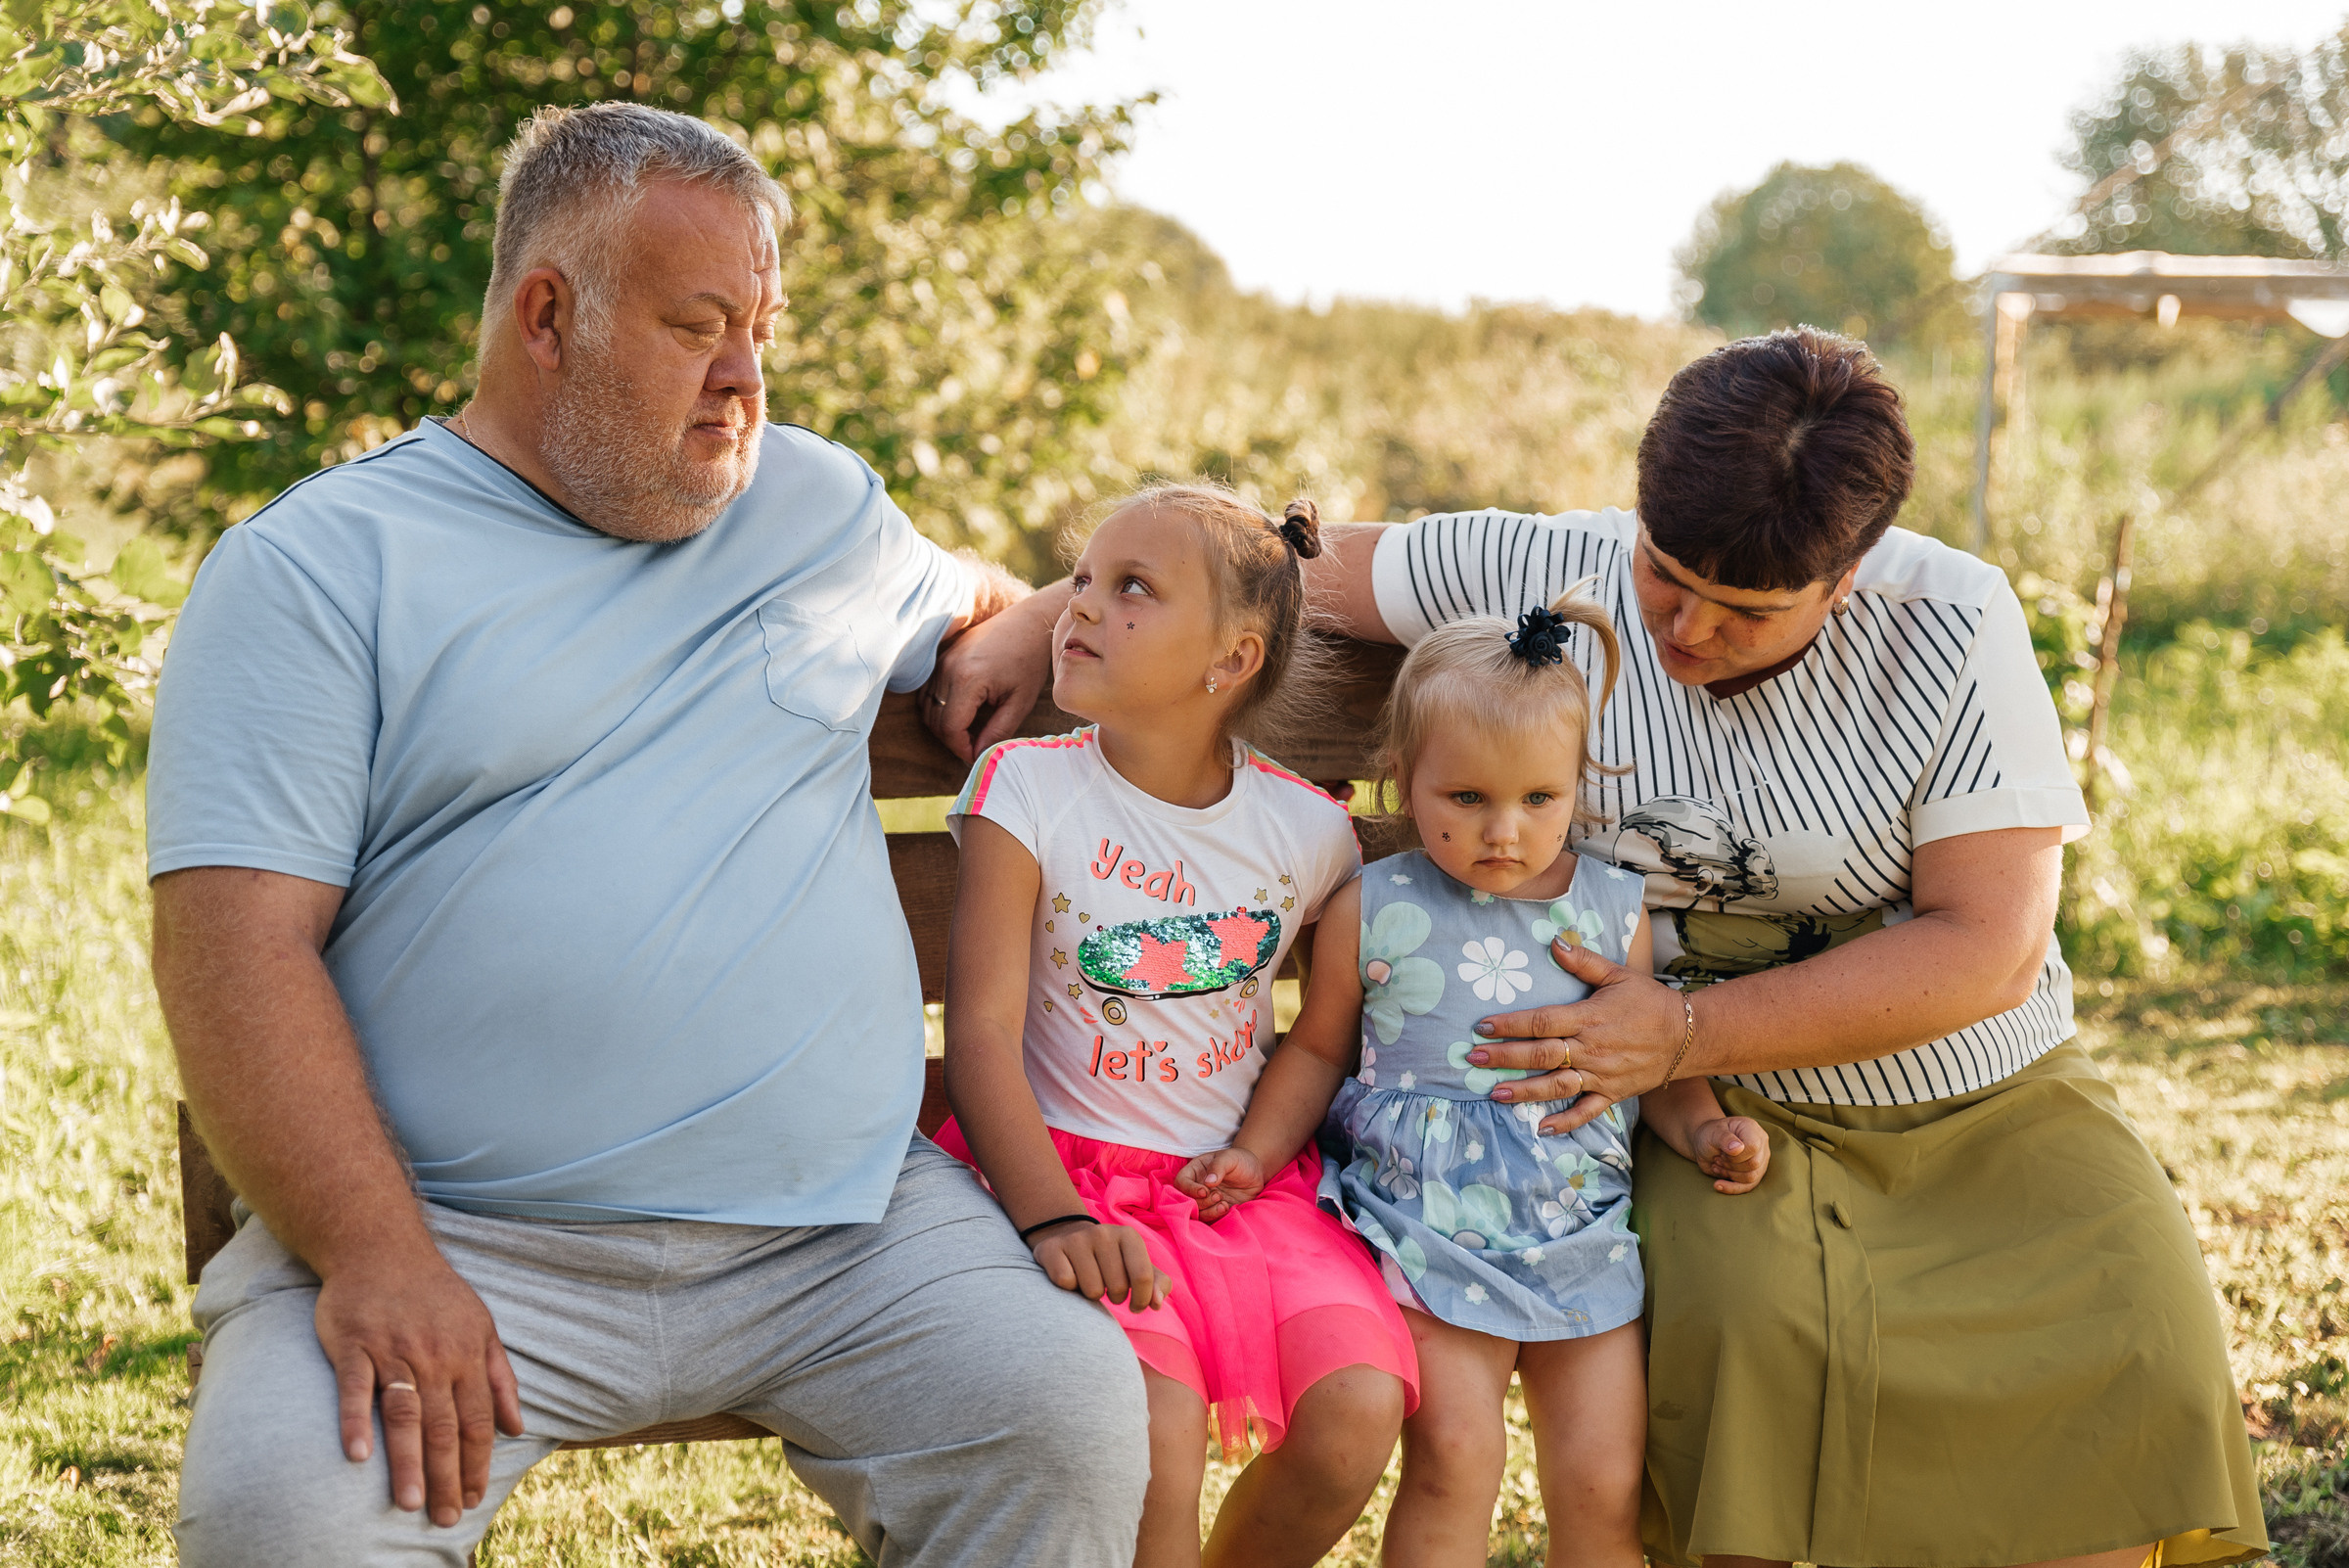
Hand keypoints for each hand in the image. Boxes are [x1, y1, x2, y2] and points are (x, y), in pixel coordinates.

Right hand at [314, 1249, 524, 1527]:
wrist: (382, 1247)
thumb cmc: (435, 1293)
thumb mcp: (483, 1326)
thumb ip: (500, 1378)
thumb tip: (517, 1427)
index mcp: (467, 1355)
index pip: (477, 1421)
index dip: (477, 1462)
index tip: (474, 1499)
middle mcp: (434, 1357)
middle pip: (443, 1426)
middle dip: (448, 1476)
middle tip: (446, 1518)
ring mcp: (393, 1351)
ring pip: (404, 1414)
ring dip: (408, 1461)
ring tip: (411, 1502)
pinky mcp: (354, 1344)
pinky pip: (355, 1388)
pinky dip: (356, 1421)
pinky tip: (358, 1456)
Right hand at [926, 588, 1061, 761]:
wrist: (1028, 623)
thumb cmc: (1029, 661)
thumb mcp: (1020, 702)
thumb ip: (998, 731)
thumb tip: (979, 754)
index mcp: (968, 679)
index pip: (950, 728)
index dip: (961, 749)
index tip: (978, 754)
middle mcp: (947, 668)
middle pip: (935, 720)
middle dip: (953, 740)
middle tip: (976, 745)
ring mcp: (941, 660)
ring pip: (927, 707)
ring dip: (944, 725)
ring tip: (970, 731)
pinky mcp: (941, 656)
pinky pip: (927, 691)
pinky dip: (938, 707)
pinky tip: (962, 712)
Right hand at [1028, 1219, 1168, 1313]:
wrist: (1070, 1238)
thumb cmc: (1112, 1260)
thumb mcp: (1139, 1267)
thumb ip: (1158, 1284)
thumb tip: (1156, 1303)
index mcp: (1128, 1235)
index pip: (1143, 1277)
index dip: (1141, 1300)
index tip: (1135, 1305)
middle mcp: (1102, 1232)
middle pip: (1117, 1287)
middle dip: (1114, 1296)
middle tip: (1107, 1286)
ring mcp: (1076, 1239)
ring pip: (1092, 1290)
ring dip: (1091, 1294)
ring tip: (1089, 1280)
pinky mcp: (1051, 1249)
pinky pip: (1066, 1283)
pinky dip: (1069, 1288)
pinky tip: (1070, 1275)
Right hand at [1174, 1146, 1267, 1221]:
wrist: (1255, 1173)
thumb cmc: (1240, 1160)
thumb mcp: (1230, 1158)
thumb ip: (1218, 1167)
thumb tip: (1208, 1182)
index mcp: (1195, 1171)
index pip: (1181, 1182)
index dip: (1189, 1189)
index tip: (1205, 1191)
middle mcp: (1197, 1186)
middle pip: (1187, 1200)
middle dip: (1202, 1201)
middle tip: (1218, 1195)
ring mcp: (1206, 1199)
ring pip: (1197, 1212)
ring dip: (1208, 1211)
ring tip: (1223, 1204)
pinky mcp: (1215, 1209)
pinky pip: (1209, 1217)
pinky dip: (1216, 1215)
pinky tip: (1226, 1207)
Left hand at [1467, 939, 1687, 1135]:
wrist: (1688, 1035)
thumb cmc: (1649, 1001)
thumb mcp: (1618, 974)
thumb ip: (1583, 960)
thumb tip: (1553, 941)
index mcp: (1588, 1017)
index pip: (1541, 1022)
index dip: (1510, 1024)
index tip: (1482, 1026)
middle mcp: (1592, 1049)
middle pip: (1541, 1054)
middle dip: (1505, 1057)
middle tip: (1473, 1060)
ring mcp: (1602, 1074)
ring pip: (1557, 1085)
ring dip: (1525, 1091)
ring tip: (1495, 1094)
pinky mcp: (1613, 1093)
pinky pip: (1587, 1111)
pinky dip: (1565, 1121)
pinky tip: (1541, 1128)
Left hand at [1691, 1115, 1770, 1193]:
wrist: (1705, 1144)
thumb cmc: (1710, 1135)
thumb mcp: (1712, 1133)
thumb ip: (1724, 1138)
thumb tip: (1738, 1149)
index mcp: (1752, 1129)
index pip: (1753, 1147)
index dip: (1735, 1155)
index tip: (1721, 1152)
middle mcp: (1761, 1144)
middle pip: (1753, 1164)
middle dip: (1730, 1165)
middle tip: (1717, 1158)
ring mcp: (1761, 1160)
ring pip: (1752, 1177)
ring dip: (1730, 1174)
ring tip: (1717, 1165)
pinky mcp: (1755, 1173)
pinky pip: (1749, 1186)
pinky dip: (1732, 1188)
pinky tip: (1718, 1185)